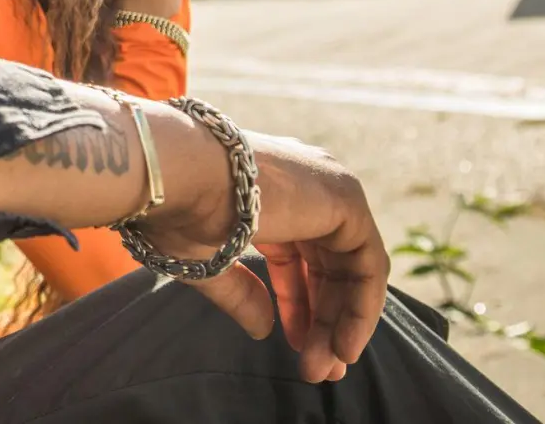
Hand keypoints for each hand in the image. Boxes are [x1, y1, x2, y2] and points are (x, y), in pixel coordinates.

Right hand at [139, 131, 389, 384]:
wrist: (175, 177)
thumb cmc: (176, 211)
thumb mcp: (208, 261)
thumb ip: (242, 293)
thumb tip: (263, 330)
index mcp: (270, 190)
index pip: (297, 255)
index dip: (297, 304)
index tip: (296, 346)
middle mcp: (306, 184)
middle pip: (327, 265)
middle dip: (323, 320)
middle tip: (318, 368)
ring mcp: (328, 188)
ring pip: (351, 267)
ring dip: (341, 321)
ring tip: (328, 367)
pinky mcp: (346, 201)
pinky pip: (368, 264)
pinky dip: (361, 308)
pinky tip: (344, 345)